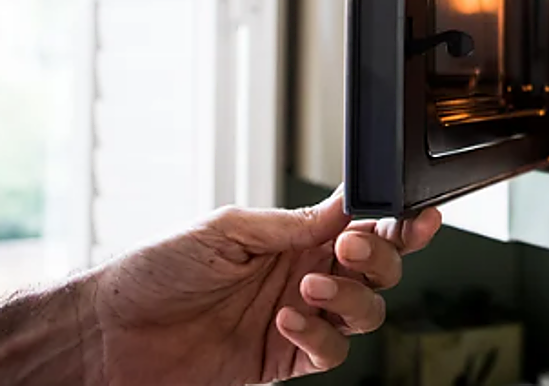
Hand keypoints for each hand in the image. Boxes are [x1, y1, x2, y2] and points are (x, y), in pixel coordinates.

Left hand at [84, 189, 439, 384]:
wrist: (109, 333)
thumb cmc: (156, 271)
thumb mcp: (228, 228)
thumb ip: (293, 222)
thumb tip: (346, 208)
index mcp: (297, 237)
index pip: (364, 226)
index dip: (398, 221)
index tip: (418, 216)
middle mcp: (306, 275)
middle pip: (379, 268)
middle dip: (381, 256)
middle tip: (350, 246)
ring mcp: (300, 319)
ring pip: (366, 312)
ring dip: (349, 296)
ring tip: (308, 287)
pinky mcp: (284, 360)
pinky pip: (330, 352)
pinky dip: (318, 336)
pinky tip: (285, 322)